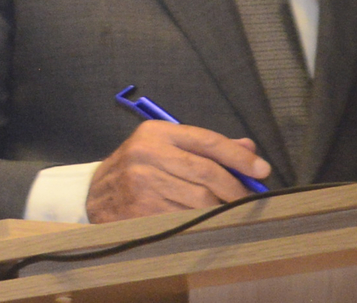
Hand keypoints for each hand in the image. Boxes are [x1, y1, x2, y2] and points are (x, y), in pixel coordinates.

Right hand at [85, 120, 270, 221]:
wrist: (93, 196)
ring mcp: (143, 183)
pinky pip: (187, 218)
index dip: (238, 157)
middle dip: (236, 188)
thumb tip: (249, 150)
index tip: (262, 170)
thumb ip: (204, 148)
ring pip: (201, 199)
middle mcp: (147, 153)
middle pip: (208, 172)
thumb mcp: (163, 148)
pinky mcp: (142, 209)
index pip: (207, 141)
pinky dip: (203, 223)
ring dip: (221, 209)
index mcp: (156, 133)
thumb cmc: (136, 169)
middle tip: (250, 200)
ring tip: (227, 212)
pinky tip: (206, 222)